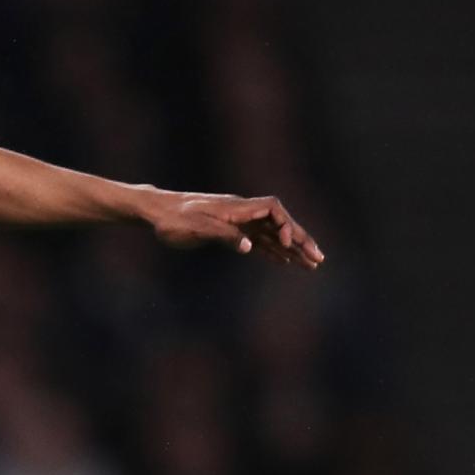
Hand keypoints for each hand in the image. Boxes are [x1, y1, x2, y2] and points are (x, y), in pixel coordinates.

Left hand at [148, 190, 324, 268]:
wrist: (156, 212)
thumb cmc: (172, 220)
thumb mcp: (195, 228)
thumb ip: (223, 235)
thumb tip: (249, 247)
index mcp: (237, 208)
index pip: (273, 209)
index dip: (286, 225)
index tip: (288, 245)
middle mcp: (242, 212)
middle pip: (280, 223)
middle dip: (300, 240)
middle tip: (319, 260)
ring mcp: (238, 222)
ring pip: (272, 234)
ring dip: (292, 249)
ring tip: (311, 266)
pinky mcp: (231, 231)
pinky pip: (259, 241)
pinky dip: (274, 251)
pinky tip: (285, 262)